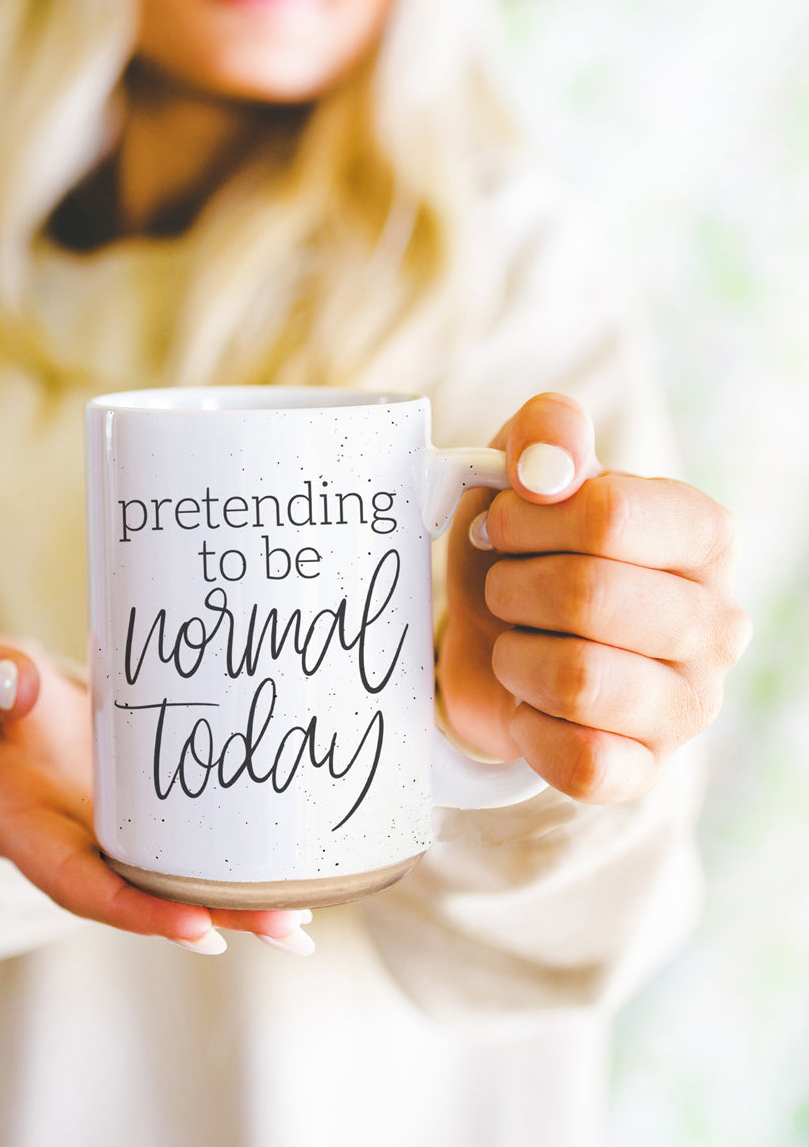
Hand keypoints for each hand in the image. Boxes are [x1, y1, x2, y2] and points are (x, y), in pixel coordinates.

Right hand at [0, 634, 314, 954]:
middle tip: (283, 921)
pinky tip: (285, 879)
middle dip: (212, 914)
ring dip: (235, 903)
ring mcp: (110, 833)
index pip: (76, 881)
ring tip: (297, 915)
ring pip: (171, 881)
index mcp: (21, 826)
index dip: (133, 908)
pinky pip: (184, 847)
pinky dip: (230, 868)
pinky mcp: (142, 813)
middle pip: (140, 895)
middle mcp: (70, 844)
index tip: (194, 925)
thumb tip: (16, 683)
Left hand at [437, 393, 750, 802]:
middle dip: (512, 588)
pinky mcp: (646, 769)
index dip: (526, 518)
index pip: (608, 513)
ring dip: (515, 656)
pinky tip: (528, 705)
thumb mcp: (522, 474)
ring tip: (517, 644)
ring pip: (580, 680)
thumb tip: (548, 467)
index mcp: (700, 534)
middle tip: (504, 589)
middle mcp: (715, 621)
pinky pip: (579, 761)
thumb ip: (543, 434)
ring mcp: (689, 704)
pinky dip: (527, 729)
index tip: (501, 526)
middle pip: (588, 595)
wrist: (489, 642)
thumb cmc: (521, 550)